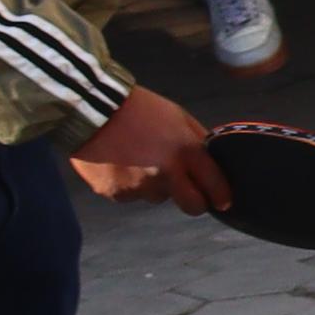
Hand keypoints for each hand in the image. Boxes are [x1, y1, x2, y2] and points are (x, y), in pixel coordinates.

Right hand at [71, 84, 229, 212]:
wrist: (90, 110)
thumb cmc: (139, 108)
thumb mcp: (178, 116)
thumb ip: (197, 141)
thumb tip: (213, 162)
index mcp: (184, 151)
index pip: (213, 184)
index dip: (221, 196)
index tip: (224, 201)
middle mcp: (164, 173)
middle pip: (192, 206)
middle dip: (195, 202)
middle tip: (188, 190)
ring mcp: (138, 186)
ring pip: (158, 197)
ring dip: (157, 185)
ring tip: (141, 159)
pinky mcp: (116, 193)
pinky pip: (132, 195)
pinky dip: (130, 184)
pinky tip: (121, 162)